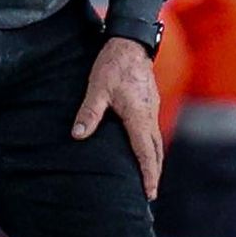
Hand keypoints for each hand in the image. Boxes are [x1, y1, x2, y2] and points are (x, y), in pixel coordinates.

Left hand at [73, 37, 162, 198]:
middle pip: (156, 151)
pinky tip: (145, 149)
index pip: (145, 152)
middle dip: (153, 173)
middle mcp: (149, 115)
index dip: (147, 174)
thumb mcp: (97, 88)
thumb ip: (89, 112)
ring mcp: (152, 109)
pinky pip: (154, 130)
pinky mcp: (150, 102)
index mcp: (138, 116)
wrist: (130, 42)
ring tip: (150, 177)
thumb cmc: (112, 65)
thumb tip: (78, 135)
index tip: (149, 192)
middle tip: (150, 194)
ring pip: (156, 141)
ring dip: (154, 161)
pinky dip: (152, 146)